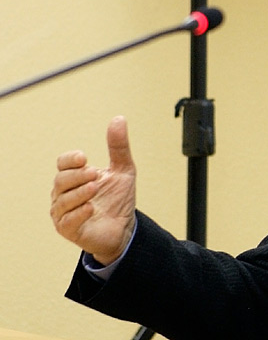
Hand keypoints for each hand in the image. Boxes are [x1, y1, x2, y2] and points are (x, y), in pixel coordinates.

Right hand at [51, 116, 136, 265]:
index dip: (70, 159)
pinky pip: (67, 220)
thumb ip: (119, 146)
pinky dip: (78, 213)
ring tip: (94, 188)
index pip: (62, 163)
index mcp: (75, 177)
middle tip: (94, 174)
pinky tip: (91, 208)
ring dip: (78, 193)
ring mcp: (64, 212)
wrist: (125, 228)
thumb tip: (119, 119)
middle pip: (60, 180)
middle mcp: (65, 193)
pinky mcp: (68, 229)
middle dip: (77, 176)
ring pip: (62, 200)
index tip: (83, 158)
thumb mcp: (124, 170)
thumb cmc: (119, 199)